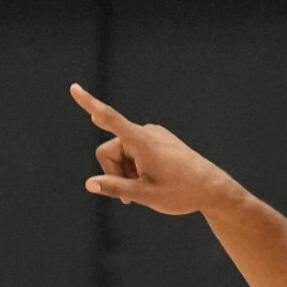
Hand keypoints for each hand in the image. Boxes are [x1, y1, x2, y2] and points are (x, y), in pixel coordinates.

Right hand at [73, 85, 233, 216]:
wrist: (212, 189)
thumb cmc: (182, 193)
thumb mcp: (146, 195)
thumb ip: (115, 188)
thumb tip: (90, 184)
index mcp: (143, 142)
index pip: (110, 119)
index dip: (90, 104)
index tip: (74, 88)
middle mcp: (146, 132)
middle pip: (110, 151)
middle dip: (114, 173)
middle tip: (129, 198)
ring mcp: (152, 135)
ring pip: (121, 154)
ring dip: (125, 173)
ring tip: (144, 189)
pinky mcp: (157, 140)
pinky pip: (133, 153)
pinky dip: (134, 168)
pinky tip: (149, 182)